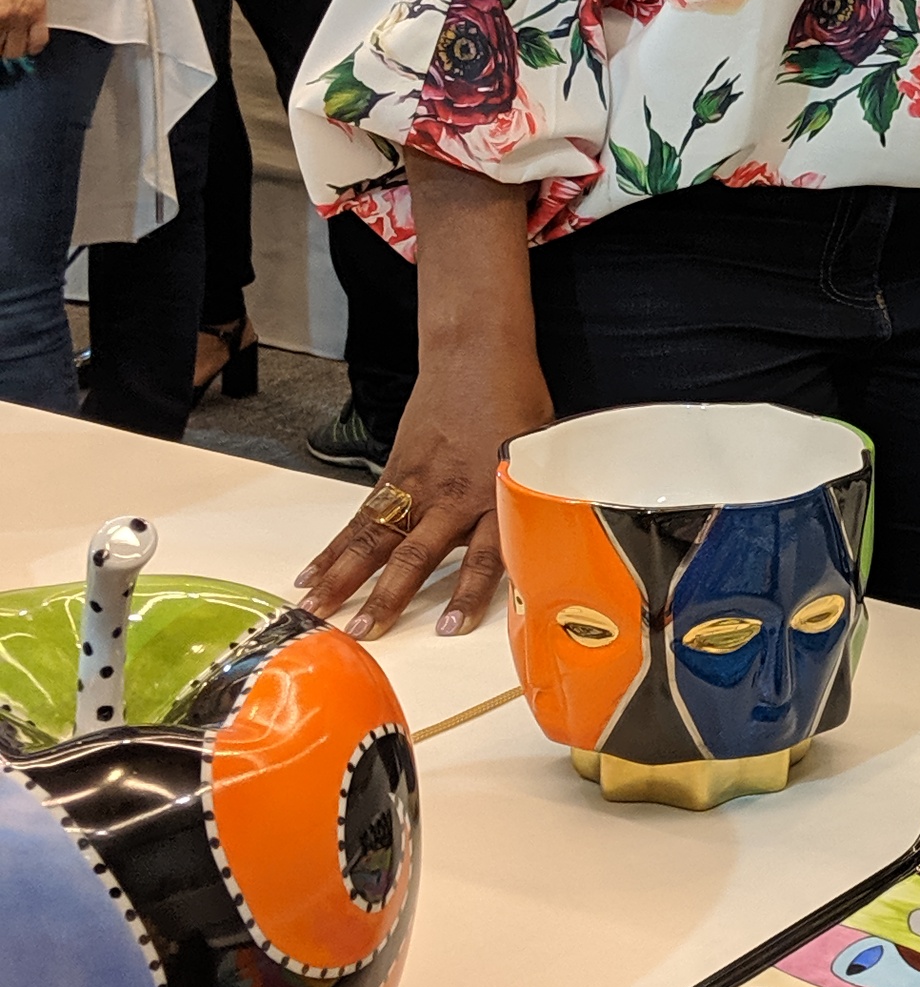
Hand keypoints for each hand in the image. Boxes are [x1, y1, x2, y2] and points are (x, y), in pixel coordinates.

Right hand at [295, 341, 553, 639]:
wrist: (476, 355)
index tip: (448, 626)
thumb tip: (541, 548)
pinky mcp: (394, 472)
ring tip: (319, 610)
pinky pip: (361, 517)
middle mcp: (452, 495)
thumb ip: (527, 506)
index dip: (467, 592)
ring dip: (346, 577)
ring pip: (376, 537)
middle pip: (416, 552)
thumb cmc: (515, 405)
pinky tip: (313, 572)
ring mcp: (417, 484)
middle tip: (364, 631)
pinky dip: (335, 547)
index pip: (484, 554)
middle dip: (388, 595)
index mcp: (495, 495)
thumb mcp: (537, 458)